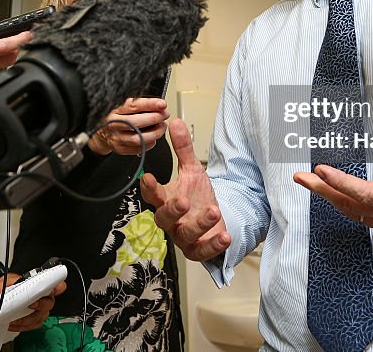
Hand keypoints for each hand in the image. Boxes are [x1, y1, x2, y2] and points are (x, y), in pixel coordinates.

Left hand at [0, 272, 67, 331]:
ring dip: (27, 320)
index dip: (57, 288)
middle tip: (30, 306)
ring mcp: (41, 309)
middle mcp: (44, 298)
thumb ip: (3, 285)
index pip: (57, 285)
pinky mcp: (35, 318)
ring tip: (14, 320)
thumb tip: (0, 294)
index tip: (51, 290)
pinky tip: (14, 325)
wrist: (8, 290)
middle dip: (39, 306)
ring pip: (40, 317)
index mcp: (41, 284)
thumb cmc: (12, 283)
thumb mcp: (6, 280)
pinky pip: (33, 325)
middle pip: (49, 303)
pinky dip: (23, 327)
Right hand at [89, 97, 169, 155]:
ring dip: (154, 133)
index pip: (133, 105)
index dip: (149, 104)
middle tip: (164, 115)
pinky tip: (153, 138)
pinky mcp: (119, 148)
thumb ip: (137, 105)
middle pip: (136, 122)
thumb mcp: (121, 106)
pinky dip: (149, 144)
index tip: (162, 104)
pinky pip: (138, 148)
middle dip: (154, 118)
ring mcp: (116, 137)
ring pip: (138, 138)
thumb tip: (158, 104)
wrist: (99, 132)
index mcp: (114, 109)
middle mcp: (113, 123)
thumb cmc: (114, 116)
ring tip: (161, 127)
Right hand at [140, 118, 230, 260]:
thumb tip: (175, 122)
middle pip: (163, 218)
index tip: (148, 178)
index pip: (152, 194)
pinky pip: (203, 251)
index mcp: (165, 199)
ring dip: (199, 223)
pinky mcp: (199, 249)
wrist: (213, 219)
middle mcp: (172, 220)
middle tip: (182, 200)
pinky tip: (224, 236)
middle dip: (172, 210)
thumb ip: (183, 149)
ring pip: (185, 234)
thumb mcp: (192, 170)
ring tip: (213, 210)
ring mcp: (184, 236)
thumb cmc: (197, 196)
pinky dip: (214, 244)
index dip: (149, 187)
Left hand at [292, 128, 372, 234]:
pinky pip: (358, 216)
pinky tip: (327, 191)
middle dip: (322, 190)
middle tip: (300, 176)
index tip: (320, 170)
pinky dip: (340, 202)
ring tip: (307, 181)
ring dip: (327, 196)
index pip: (365, 193)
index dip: (341, 183)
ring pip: (351, 212)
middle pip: (350, 204)